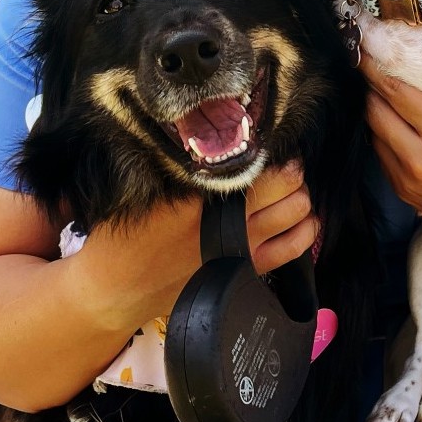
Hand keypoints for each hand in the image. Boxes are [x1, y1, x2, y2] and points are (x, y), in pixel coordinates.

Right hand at [80, 160, 314, 328]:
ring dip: (299, 196)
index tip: (268, 140)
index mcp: (204, 194)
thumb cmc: (128, 232)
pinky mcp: (246, 273)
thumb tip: (214, 133)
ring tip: (291, 189)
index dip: (271, 146)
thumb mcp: (146, 187)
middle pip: (286, 184)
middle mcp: (229, 221)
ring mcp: (242, 249)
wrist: (116, 289)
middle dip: (291, 169)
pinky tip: (303, 221)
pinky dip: (304, 231)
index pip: (258, 160)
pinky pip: (291, 250)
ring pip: (296, 212)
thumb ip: (183, 164)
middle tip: (283, 164)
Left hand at [364, 30, 421, 239]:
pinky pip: (382, 161)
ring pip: (375, 137)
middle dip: (371, 87)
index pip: (395, 92)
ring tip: (380, 91)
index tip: (367, 47)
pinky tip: (392, 123)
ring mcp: (413, 183)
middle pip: (376, 113)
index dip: (377, 67)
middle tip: (371, 65)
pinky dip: (382, 140)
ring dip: (375, 114)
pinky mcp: (410, 198)